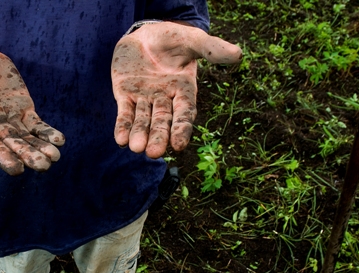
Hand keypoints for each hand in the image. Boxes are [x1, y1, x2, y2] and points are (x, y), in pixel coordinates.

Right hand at [0, 44, 64, 175]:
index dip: (0, 154)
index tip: (16, 168)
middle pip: (9, 144)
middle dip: (25, 155)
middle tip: (42, 166)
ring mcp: (8, 120)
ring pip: (25, 138)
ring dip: (39, 148)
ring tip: (54, 158)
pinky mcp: (23, 111)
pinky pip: (36, 125)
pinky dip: (47, 133)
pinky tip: (59, 141)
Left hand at [111, 22, 241, 157]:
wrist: (145, 34)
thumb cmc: (172, 37)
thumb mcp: (192, 40)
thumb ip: (211, 49)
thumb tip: (238, 54)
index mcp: (184, 91)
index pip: (184, 114)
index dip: (182, 129)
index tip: (179, 146)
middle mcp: (165, 100)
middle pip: (162, 122)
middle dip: (159, 137)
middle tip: (154, 153)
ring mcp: (144, 99)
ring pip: (143, 121)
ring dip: (139, 135)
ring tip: (136, 148)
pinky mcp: (125, 95)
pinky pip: (124, 114)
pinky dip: (122, 127)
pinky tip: (120, 140)